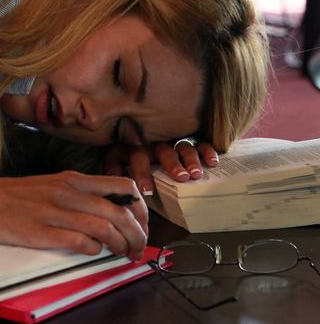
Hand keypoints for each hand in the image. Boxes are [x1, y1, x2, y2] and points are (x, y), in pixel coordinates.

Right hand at [0, 172, 147, 260]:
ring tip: (122, 255)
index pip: (122, 186)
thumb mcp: (50, 185)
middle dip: (138, 234)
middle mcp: (66, 192)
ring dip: (121, 245)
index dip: (140, 208)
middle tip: (137, 248)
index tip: (141, 224)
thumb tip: (108, 212)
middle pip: (120, 210)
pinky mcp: (40, 232)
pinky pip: (80, 242)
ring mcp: (53, 211)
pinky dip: (94, 250)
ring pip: (105, 227)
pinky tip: (93, 252)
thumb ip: (78, 194)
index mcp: (71, 179)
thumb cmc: (11, 196)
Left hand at [103, 141, 219, 194]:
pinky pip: (199, 143)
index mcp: (134, 148)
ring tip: (196, 174)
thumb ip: (114, 169)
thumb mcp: (115, 160)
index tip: (147, 190)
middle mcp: (154, 143)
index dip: (141, 173)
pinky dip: (206, 151)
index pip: (136, 158)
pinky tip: (213, 162)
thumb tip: (112, 183)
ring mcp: (171, 141)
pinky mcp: (188, 140)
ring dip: (190, 159)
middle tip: (181, 177)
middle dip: (171, 164)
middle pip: (163, 151)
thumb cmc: (127, 158)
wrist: (141, 136)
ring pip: (182, 147)